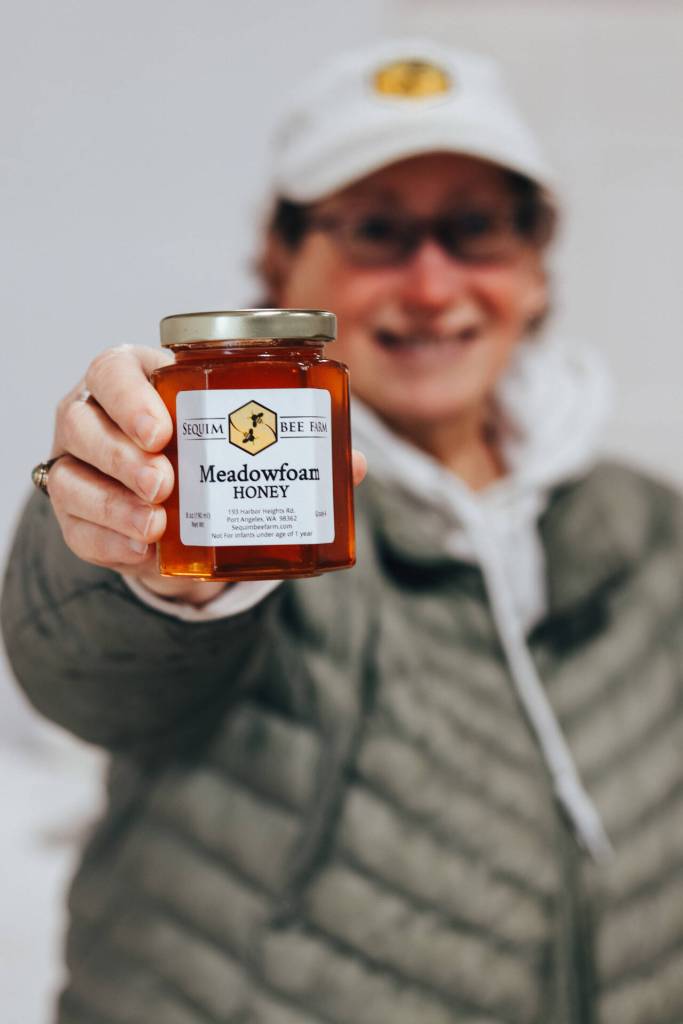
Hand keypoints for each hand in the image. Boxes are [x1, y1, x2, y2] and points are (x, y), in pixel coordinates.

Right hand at [47, 345, 367, 605]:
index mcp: (135, 380)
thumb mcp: (239, 440)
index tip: (164, 429)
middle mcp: (94, 416)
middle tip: (166, 484)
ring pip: (70, 478)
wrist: (177, 506)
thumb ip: (290, 447)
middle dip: (123, 456)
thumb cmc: (207, 452)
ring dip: (113, 504)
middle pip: (82, 423)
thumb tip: (352, 464)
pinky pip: (75, 530)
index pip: (113, 371)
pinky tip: (141, 551)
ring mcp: (77, 465)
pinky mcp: (75, 515)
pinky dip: (108, 542)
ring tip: (156, 524)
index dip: (130, 397)